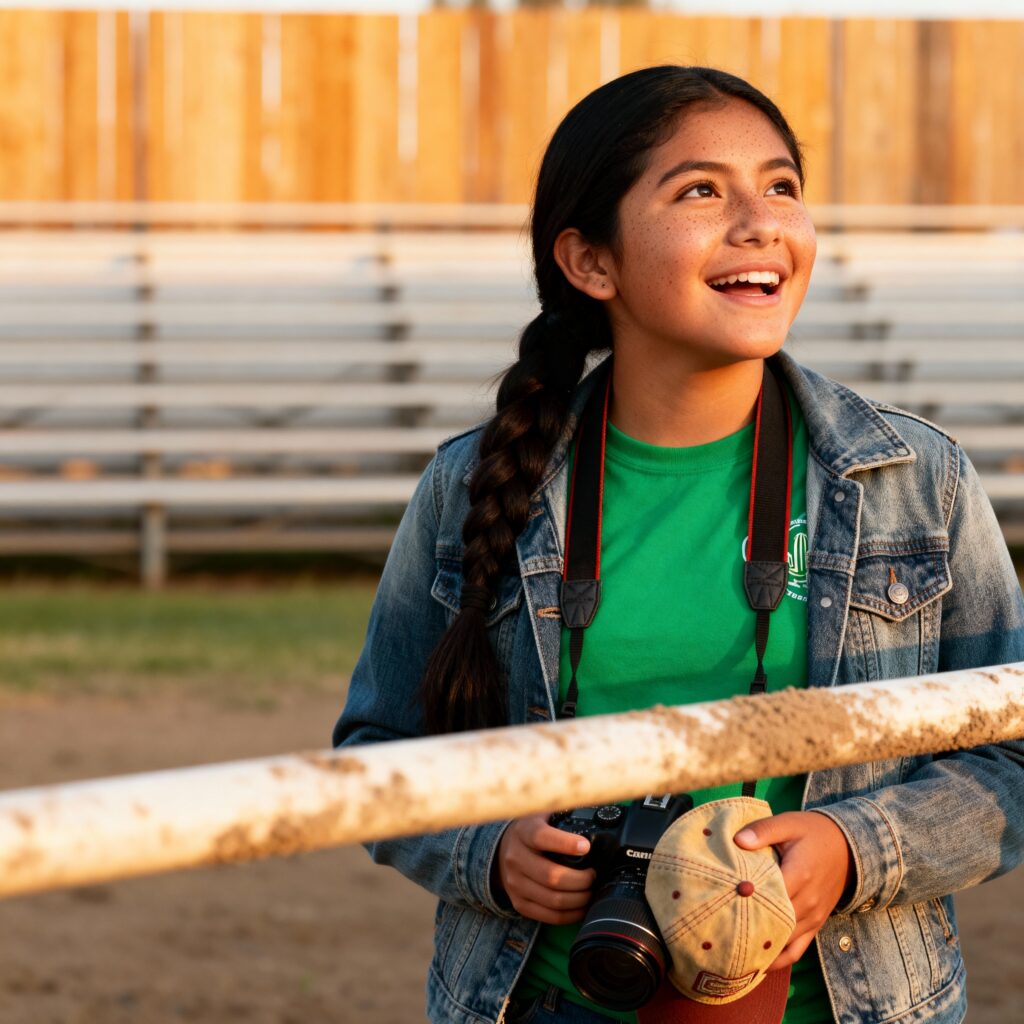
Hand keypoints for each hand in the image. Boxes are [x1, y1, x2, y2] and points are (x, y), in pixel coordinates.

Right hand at [493, 813, 595, 924]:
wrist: (503, 850)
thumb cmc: (532, 831)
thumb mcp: (543, 815)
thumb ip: (564, 815)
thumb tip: (596, 815)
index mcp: (524, 832)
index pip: (542, 837)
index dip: (565, 843)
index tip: (586, 846)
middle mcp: (516, 858)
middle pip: (552, 876)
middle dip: (581, 879)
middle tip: (594, 875)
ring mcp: (516, 883)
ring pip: (553, 899)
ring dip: (579, 898)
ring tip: (591, 891)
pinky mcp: (519, 903)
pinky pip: (549, 916)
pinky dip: (571, 914)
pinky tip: (582, 906)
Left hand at [734, 811, 853, 970]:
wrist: (848, 847)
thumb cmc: (813, 832)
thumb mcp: (788, 823)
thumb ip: (763, 830)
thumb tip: (738, 840)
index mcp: (799, 875)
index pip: (767, 896)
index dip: (743, 899)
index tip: (718, 899)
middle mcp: (807, 902)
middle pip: (773, 923)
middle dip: (746, 925)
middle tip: (716, 927)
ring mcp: (812, 917)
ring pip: (782, 942)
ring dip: (759, 945)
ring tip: (728, 946)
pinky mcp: (815, 925)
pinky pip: (796, 951)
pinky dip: (777, 959)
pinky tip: (756, 962)